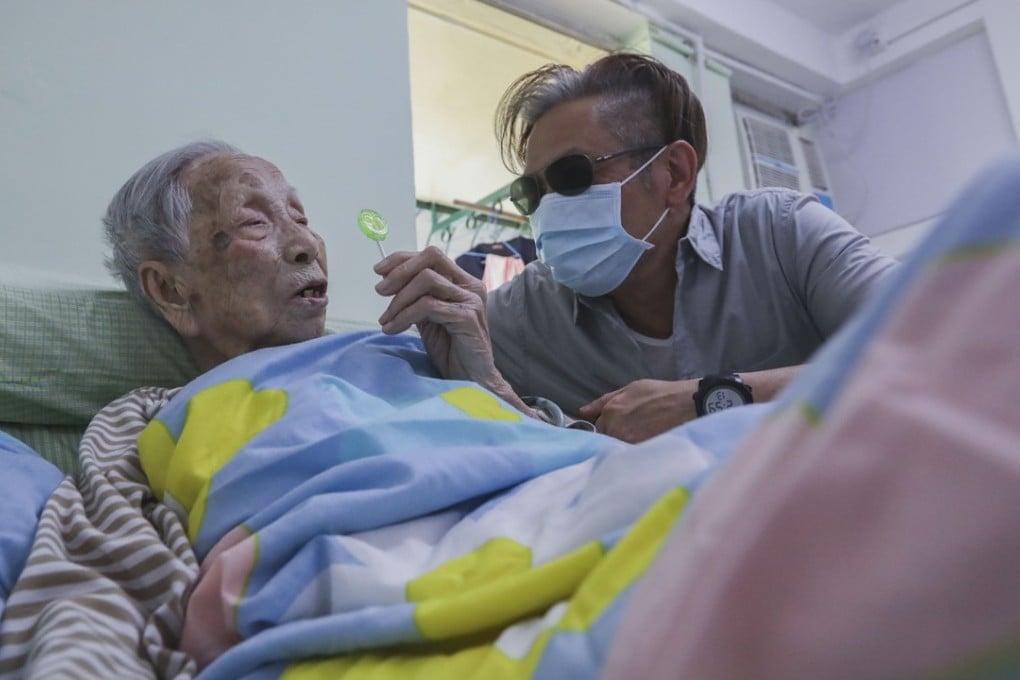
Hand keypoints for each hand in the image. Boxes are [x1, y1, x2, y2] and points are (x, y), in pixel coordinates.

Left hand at [374, 247, 530, 412]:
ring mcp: (471, 300)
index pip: (431, 256)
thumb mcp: (428, 317)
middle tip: (380, 292)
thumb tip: (387, 279)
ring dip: (399, 300)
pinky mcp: (467, 317)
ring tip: (386, 321)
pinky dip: (405, 316)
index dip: (402, 259)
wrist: (470, 379)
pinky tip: (394, 329)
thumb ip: (415, 297)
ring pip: (426, 280)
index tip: (378, 271)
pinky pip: (428, 306)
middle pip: (431, 258)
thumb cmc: (451, 349)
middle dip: (400, 272)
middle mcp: (470, 286)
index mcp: (462, 282)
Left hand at [579, 378, 698, 442]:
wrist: (686, 403)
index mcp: (610, 410)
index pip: (598, 426)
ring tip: (639, 436)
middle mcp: (615, 426)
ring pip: (616, 446)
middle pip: (606, 437)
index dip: (607, 426)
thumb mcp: (630, 389)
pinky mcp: (640, 449)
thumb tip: (583, 411)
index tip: (619, 425)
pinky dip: (632, 450)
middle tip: (632, 430)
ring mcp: (627, 439)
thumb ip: (604, 400)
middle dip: (614, 435)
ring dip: (622, 443)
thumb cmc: (660, 393)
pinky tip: (643, 443)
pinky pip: (628, 452)